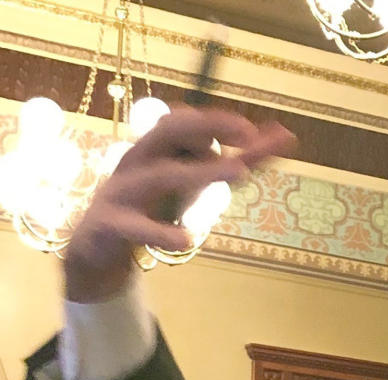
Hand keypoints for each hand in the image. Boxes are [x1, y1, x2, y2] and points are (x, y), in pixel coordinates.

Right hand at [63, 107, 294, 303]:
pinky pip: (136, 226)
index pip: (187, 122)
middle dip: (206, 128)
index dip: (218, 121)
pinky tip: (188, 240)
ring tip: (239, 173)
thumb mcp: (195, 183)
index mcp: (157, 148)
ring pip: (159, 175)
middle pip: (168, 132)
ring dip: (199, 172)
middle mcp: (139, 160)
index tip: (252, 130)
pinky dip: (161, 232)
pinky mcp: (111, 224)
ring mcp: (122, 190)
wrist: (98, 246)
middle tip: (247, 136)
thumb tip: (285, 137)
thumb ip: (238, 162)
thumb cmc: (153, 205)